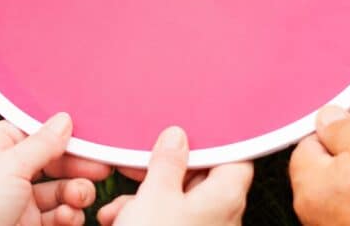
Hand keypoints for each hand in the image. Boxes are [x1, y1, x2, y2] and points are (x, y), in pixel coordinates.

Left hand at [0, 115, 110, 225]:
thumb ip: (42, 144)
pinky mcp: (27, 225)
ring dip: (75, 192)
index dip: (60, 135)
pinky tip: (67, 217)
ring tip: (80, 198)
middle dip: (76, 167)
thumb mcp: (9, 166)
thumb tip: (65, 119)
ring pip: (59, 190)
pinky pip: (57, 215)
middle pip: (51, 161)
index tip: (88, 137)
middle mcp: (4, 172)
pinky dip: (68, 215)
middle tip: (102, 169)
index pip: (32, 131)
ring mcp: (17, 201)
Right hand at [97, 127, 252, 225]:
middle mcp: (222, 215)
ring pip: (177, 201)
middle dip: (162, 172)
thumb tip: (178, 136)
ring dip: (144, 198)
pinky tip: (116, 220)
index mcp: (226, 196)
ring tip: (118, 207)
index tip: (183, 132)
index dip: (210, 142)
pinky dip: (143, 216)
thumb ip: (168, 162)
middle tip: (136, 167)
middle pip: (199, 178)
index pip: (234, 156)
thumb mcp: (155, 195)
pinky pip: (167, 220)